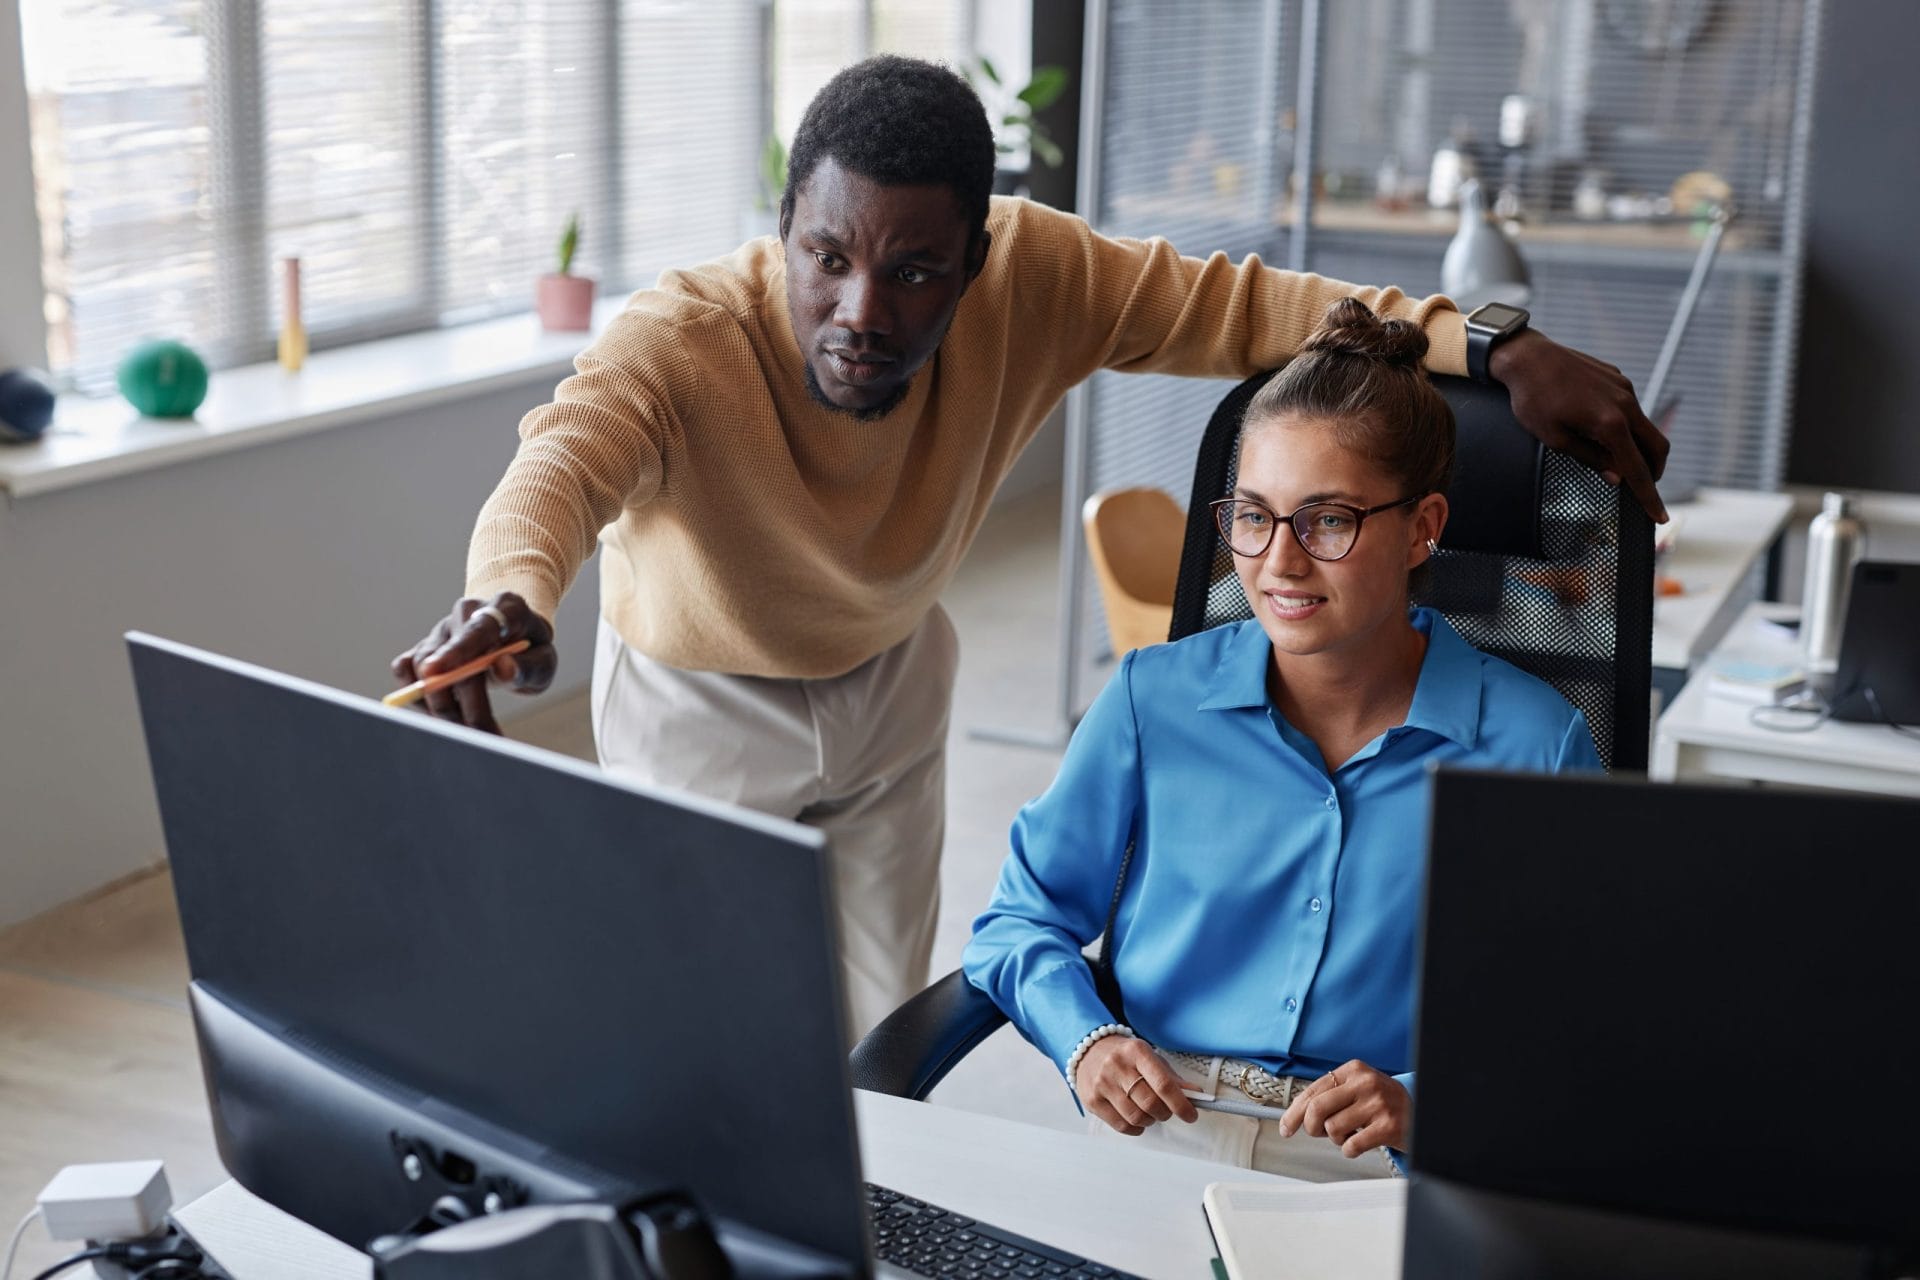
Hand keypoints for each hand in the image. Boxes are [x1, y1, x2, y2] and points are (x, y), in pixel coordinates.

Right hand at [391, 593, 556, 733]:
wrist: (515, 637)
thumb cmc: (531, 650)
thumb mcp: (544, 661)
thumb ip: (528, 667)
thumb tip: (503, 668)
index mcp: (504, 608)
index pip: (476, 629)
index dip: (455, 650)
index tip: (436, 673)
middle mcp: (467, 613)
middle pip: (445, 658)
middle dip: (458, 704)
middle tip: (480, 735)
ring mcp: (442, 628)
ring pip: (422, 670)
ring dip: (442, 708)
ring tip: (470, 729)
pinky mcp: (424, 646)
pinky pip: (405, 670)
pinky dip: (418, 696)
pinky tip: (446, 708)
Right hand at [1074, 1037, 1198, 1135]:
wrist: (1089, 1051)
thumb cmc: (1126, 1057)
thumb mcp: (1151, 1059)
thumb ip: (1173, 1079)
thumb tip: (1196, 1095)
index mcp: (1137, 1052)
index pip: (1163, 1083)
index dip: (1181, 1104)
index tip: (1191, 1115)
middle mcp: (1117, 1066)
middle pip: (1150, 1103)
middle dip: (1165, 1113)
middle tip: (1167, 1111)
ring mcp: (1102, 1084)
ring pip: (1136, 1117)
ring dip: (1150, 1121)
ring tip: (1149, 1113)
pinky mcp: (1092, 1100)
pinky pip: (1121, 1126)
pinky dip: (1135, 1128)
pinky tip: (1136, 1120)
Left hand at [1277, 1060, 1408, 1157]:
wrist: (1423, 1112)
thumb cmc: (1383, 1103)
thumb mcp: (1358, 1089)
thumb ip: (1331, 1096)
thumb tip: (1295, 1115)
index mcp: (1353, 1070)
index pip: (1313, 1090)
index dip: (1294, 1112)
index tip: (1286, 1128)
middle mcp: (1365, 1083)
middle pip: (1317, 1108)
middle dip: (1311, 1127)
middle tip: (1319, 1133)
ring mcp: (1378, 1104)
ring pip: (1333, 1129)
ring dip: (1336, 1139)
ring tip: (1351, 1134)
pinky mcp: (1388, 1126)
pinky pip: (1352, 1145)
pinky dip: (1350, 1150)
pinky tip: (1359, 1144)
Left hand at [1489, 328, 1670, 523]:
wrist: (1527, 357)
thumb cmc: (1533, 400)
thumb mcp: (1555, 439)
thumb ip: (1590, 458)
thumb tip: (1617, 477)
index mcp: (1610, 424)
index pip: (1637, 469)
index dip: (1649, 496)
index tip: (1659, 517)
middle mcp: (1625, 404)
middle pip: (1657, 445)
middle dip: (1654, 471)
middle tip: (1643, 488)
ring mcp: (1624, 388)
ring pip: (1645, 425)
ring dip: (1639, 447)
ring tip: (1618, 460)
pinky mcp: (1617, 378)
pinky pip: (1630, 407)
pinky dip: (1626, 426)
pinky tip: (1602, 429)